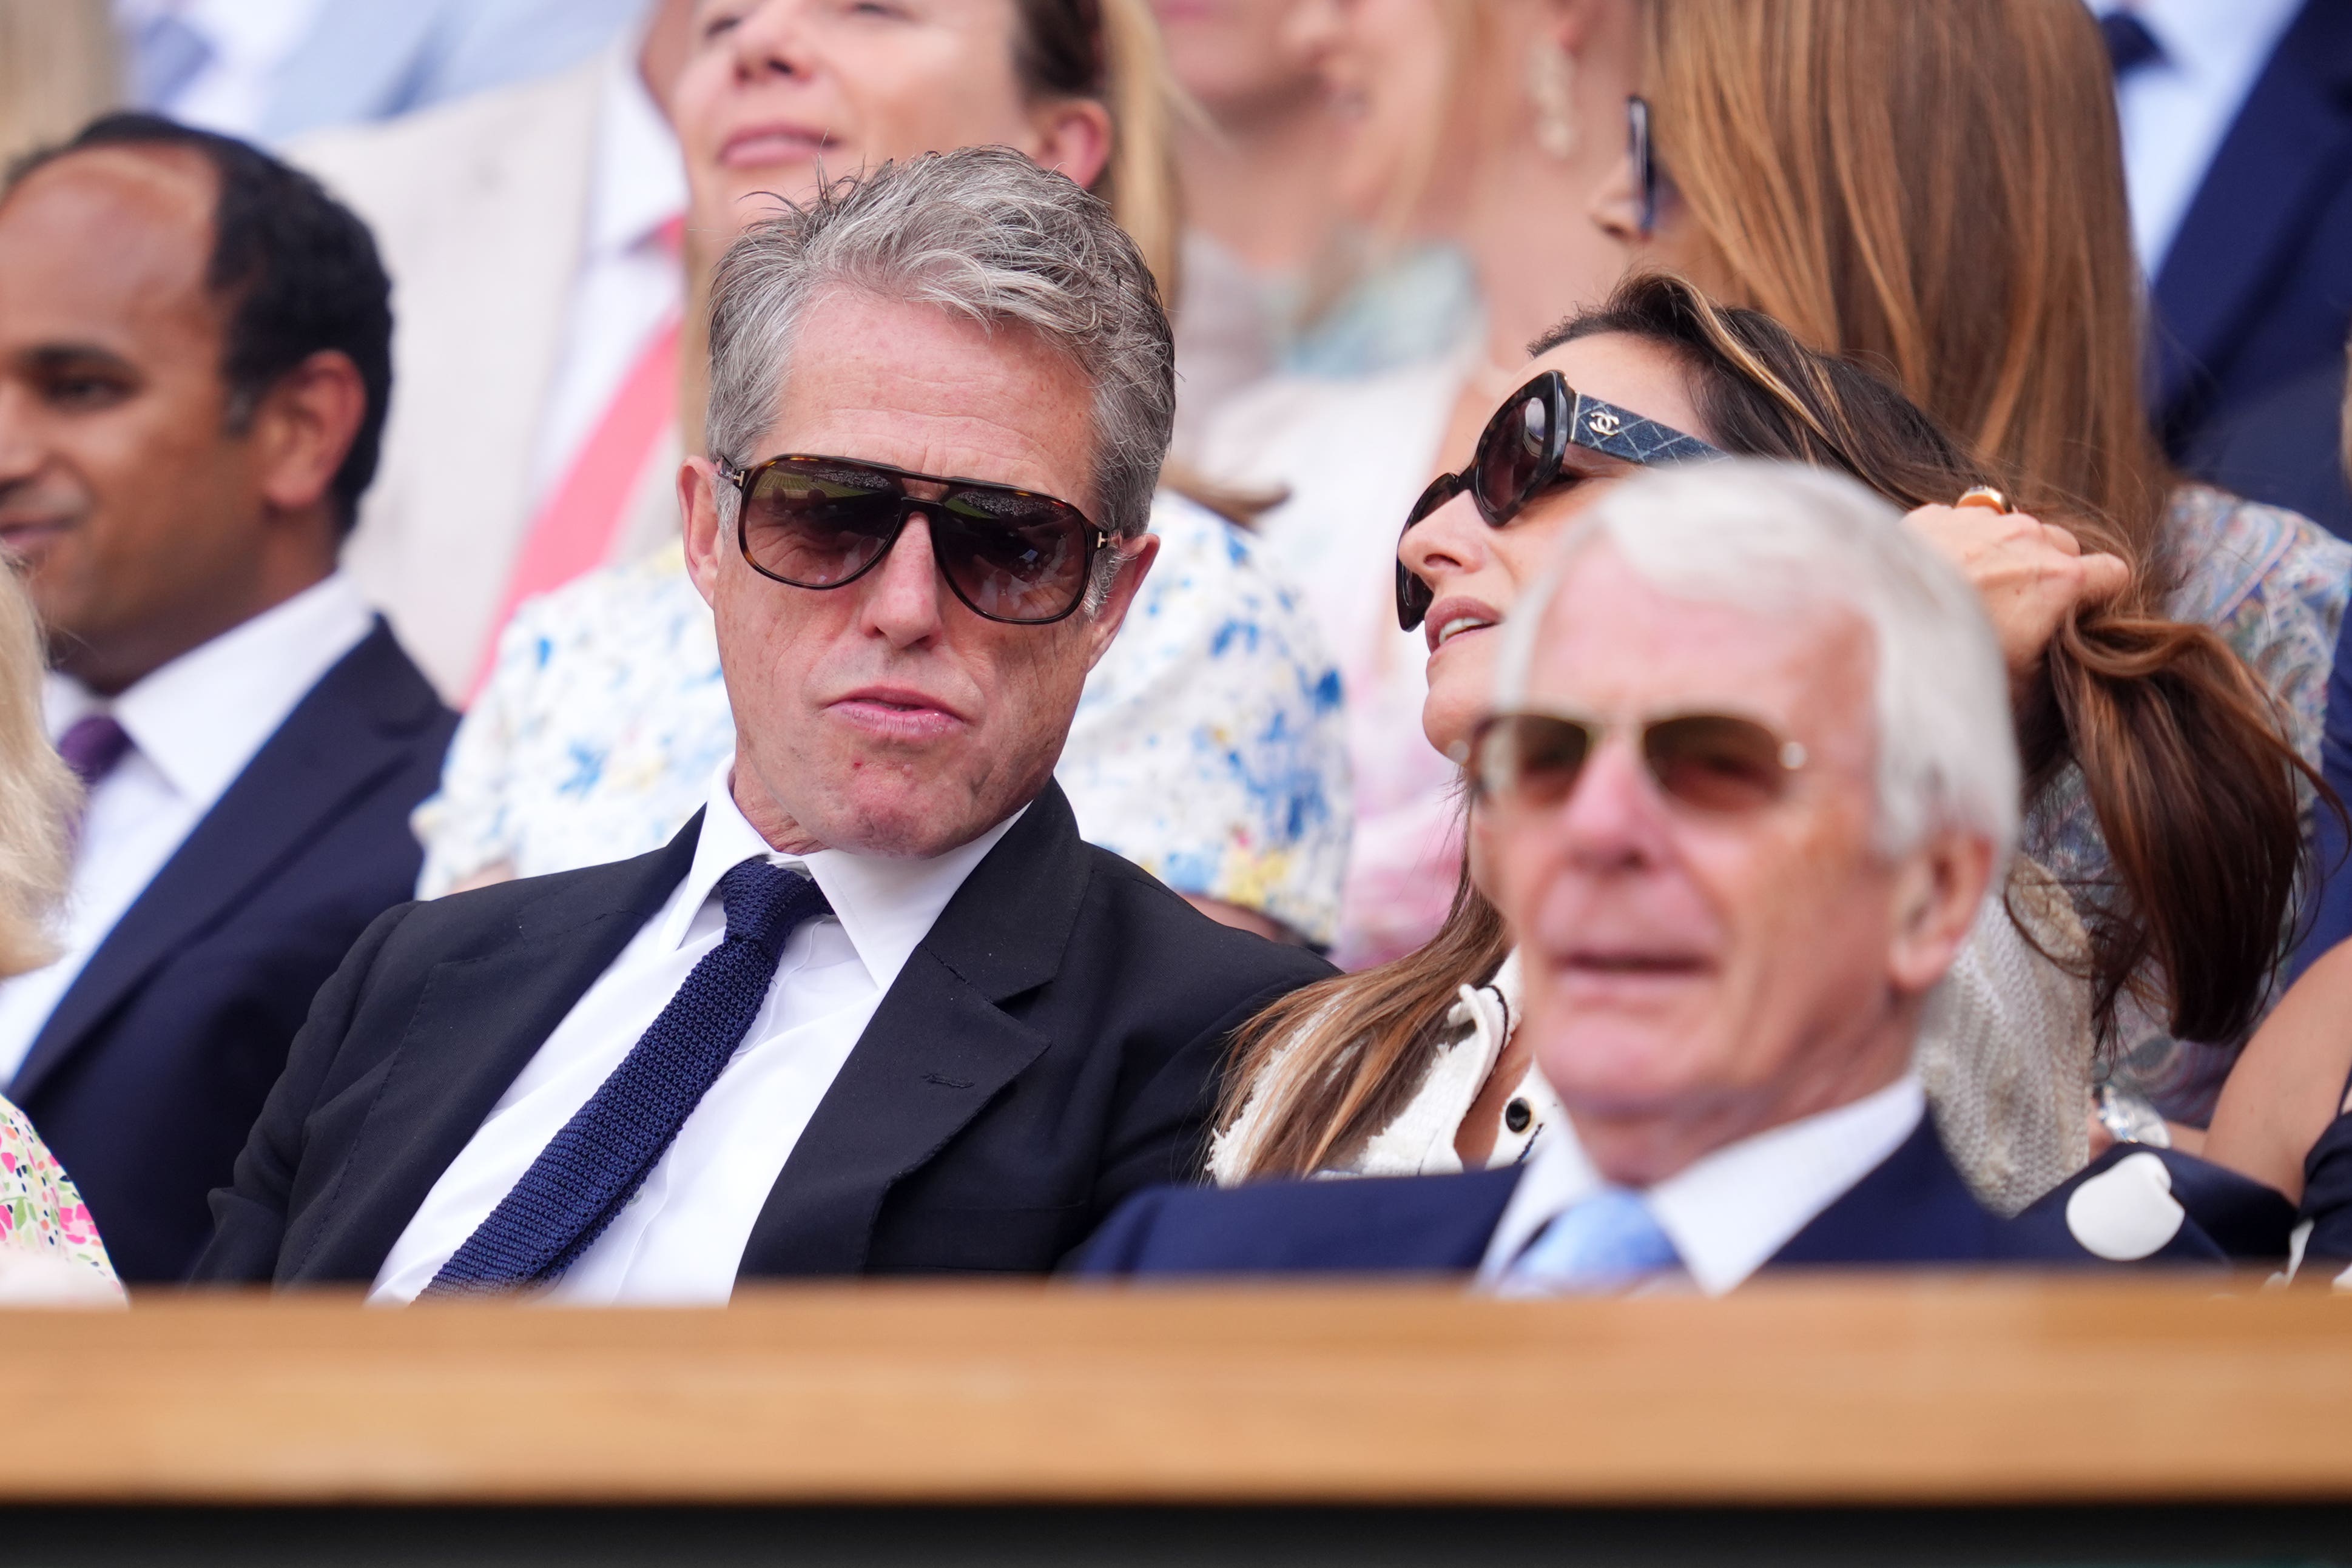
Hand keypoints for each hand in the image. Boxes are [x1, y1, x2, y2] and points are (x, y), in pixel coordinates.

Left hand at [1903, 504, 2129, 688]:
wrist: (1868, 628)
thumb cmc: (1945, 664)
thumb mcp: (2016, 689)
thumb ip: (2053, 666)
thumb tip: (2059, 666)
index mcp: (2059, 579)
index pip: (2114, 573)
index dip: (2100, 597)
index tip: (2079, 615)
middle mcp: (2027, 538)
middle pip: (2065, 547)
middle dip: (2051, 573)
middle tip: (2019, 609)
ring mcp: (1981, 520)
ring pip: (2017, 529)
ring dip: (2007, 553)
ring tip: (1975, 590)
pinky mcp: (1936, 514)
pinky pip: (1966, 522)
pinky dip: (1962, 542)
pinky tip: (1941, 574)